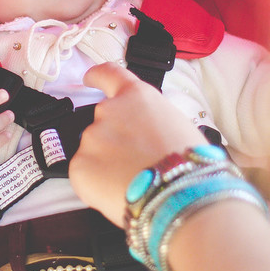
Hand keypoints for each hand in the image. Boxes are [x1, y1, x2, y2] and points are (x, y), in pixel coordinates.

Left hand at [70, 62, 207, 226]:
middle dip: (113, 142)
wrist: (179, 195)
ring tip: (133, 182)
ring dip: (107, 165)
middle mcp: (109, 111)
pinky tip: (119, 192)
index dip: (97, 76)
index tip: (89, 79)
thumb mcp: (178, 125)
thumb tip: (145, 133)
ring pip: (94, 152)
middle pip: (103, 123)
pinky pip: (85, 175)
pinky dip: (97, 185)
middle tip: (134, 163)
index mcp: (136, 97)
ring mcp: (91, 138)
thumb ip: (151, 120)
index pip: (109, 75)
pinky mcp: (80, 166)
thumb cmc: (189, 164)